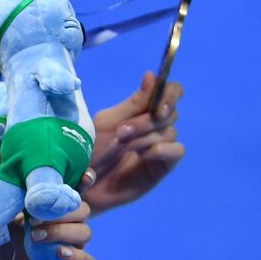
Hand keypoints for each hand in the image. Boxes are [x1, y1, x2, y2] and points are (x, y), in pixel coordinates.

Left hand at [0, 149, 96, 259]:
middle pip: (81, 210)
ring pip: (86, 233)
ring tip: (37, 235)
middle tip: (37, 214)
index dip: (81, 181)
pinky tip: (59, 251)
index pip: (69, 193)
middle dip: (65, 207)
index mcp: (40, 214)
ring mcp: (63, 255)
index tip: (83, 174)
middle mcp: (56, 232)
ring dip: (65, 230)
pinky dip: (79, 255)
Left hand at [84, 71, 185, 213]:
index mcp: (142, 110)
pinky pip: (176, 150)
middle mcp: (155, 125)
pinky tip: (143, 155)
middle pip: (171, 111)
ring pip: (169, 131)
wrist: (84, 184)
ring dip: (145, 136)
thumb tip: (152, 75)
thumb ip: (134, 102)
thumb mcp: (108, 123)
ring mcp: (160, 145)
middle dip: (146, 120)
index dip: (169, 92)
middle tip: (122, 131)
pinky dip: (160, 149)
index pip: (170, 91)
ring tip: (122, 145)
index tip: (155, 102)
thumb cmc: (92, 150)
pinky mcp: (163, 165)